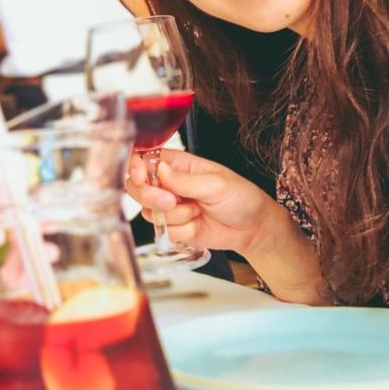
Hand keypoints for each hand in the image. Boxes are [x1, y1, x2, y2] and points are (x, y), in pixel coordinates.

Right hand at [125, 149, 280, 254]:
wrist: (253, 228)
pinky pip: (162, 230)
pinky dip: (180, 230)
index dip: (135, 166)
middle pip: (136, 186)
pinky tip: (197, 223)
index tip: (141, 176)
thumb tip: (160, 170)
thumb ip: (186, 180)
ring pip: (148, 211)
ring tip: (197, 211)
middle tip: (171, 201)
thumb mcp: (217, 184)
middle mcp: (167, 184)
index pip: (144, 159)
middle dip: (149, 195)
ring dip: (173, 215)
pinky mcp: (172, 227)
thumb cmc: (240, 197)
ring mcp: (168, 207)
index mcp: (177, 164)